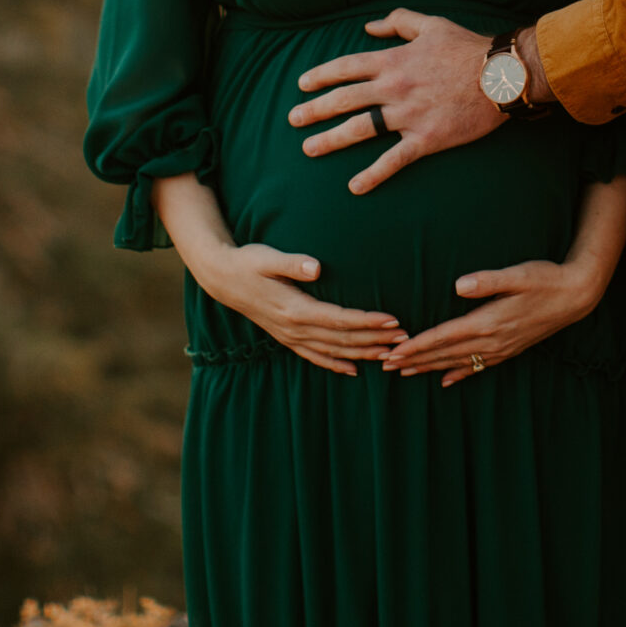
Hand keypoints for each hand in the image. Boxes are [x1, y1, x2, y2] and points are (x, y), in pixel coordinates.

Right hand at [195, 242, 405, 376]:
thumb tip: (316, 268)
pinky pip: (314, 356)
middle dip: (374, 340)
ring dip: (362, 353)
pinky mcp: (286, 337)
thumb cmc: (248, 262)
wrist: (222, 278)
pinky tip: (352, 369)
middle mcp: (294, 328)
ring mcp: (290, 336)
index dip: (367, 321)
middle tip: (404, 338)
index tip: (392, 320)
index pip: (339, 319)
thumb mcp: (267, 257)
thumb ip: (293, 263)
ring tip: (389, 354)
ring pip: (332, 351)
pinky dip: (335, 364)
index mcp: (294, 308)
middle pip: (342, 339)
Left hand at [287, 10, 502, 193]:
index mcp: (393, 61)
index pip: (346, 68)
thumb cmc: (468, 47)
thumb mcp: (431, 24)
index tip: (302, 85)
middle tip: (293, 119)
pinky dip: (373, 174)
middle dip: (314, 110)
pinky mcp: (425, 139)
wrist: (500, 76)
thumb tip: (368, 27)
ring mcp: (407, 115)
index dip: (321, 76)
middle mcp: (394, 88)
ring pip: (359, 129)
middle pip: (344, 99)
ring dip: (330, 139)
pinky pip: (393, 159)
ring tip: (309, 148)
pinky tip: (355, 186)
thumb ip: (398, 23)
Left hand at [381, 260, 608, 385]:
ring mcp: (501, 348)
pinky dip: (459, 373)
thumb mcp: (517, 274)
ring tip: (405, 374)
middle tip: (385, 366)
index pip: (443, 336)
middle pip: (445, 354)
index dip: (416, 345)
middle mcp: (492, 340)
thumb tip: (459, 285)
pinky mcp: (509, 349)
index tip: (393, 353)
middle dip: (414, 360)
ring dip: (430, 368)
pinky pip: (478, 366)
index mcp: (488, 321)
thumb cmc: (545, 279)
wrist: (576, 296)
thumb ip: (487, 281)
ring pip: (458, 362)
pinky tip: (447, 380)